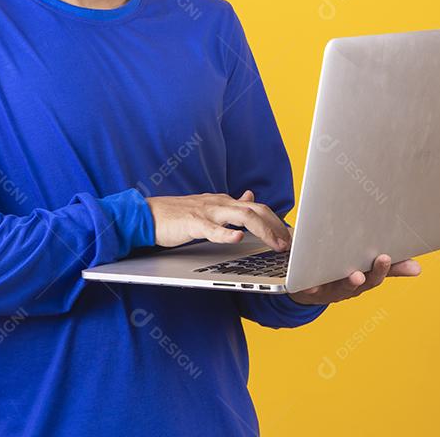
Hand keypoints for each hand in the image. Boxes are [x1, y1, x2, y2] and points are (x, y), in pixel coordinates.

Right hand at [146, 190, 290, 251]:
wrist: (148, 214)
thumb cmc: (178, 215)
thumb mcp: (209, 207)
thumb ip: (231, 205)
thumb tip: (250, 196)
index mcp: (224, 202)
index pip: (258, 209)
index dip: (277, 222)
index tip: (290, 237)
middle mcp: (220, 204)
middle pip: (256, 211)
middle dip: (276, 227)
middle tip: (289, 244)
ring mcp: (207, 212)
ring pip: (241, 216)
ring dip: (262, 230)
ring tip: (275, 243)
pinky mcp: (192, 223)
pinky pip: (212, 228)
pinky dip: (226, 234)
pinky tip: (238, 239)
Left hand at [287, 253, 421, 304]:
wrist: (306, 288)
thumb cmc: (340, 274)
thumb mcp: (365, 270)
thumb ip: (388, 268)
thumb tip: (418, 268)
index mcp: (364, 279)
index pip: (380, 274)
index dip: (389, 268)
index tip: (398, 259)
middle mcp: (350, 287)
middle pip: (366, 281)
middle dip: (375, 272)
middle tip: (383, 259)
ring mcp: (331, 290)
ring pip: (342, 287)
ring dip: (350, 282)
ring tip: (356, 275)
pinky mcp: (310, 291)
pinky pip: (311, 289)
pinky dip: (312, 286)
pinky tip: (313, 283)